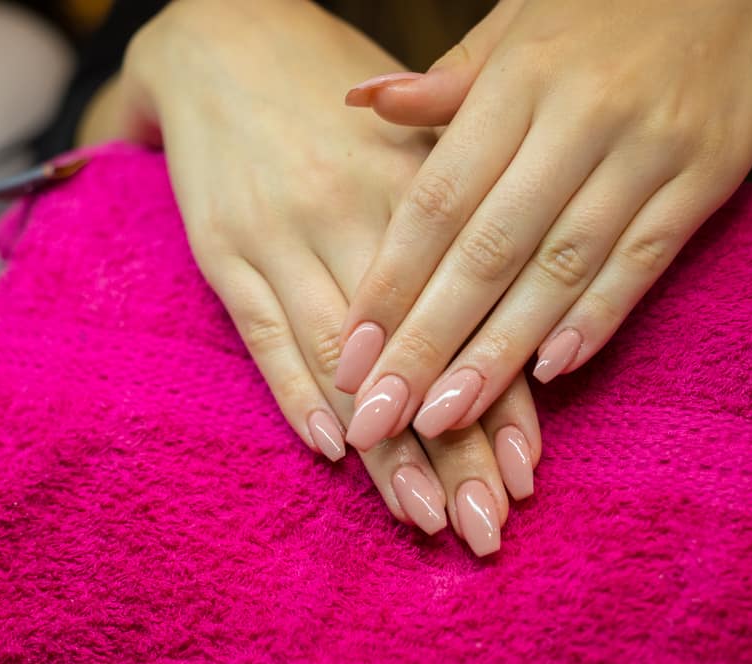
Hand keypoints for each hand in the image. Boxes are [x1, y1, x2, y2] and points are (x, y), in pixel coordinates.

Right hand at [115, 0, 542, 554]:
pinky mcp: (225, 248)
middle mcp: (356, 216)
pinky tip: (333, 450)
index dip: (500, 400)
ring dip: (384, 446)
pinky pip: (264, 332)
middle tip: (486, 527)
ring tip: (424, 516)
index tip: (526, 474)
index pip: (472, 317)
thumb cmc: (341, 102)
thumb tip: (522, 318)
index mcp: (422, 189)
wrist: (225, 39)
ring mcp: (285, 234)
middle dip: (453, 450)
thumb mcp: (416, 139)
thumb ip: (468, 221)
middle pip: (414, 353)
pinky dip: (296, 393)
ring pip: (344, 358)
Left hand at [336, 0, 751, 447]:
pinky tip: (550, 374)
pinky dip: (595, 320)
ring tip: (446, 418)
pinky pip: (642, 262)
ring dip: (500, 352)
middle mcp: (578, 120)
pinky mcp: (706, 179)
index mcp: (519, 81)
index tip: (350, 353)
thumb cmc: (612, 2)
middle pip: (488, 251)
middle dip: (428, 343)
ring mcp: (648, 152)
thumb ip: (448, 80)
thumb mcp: (521, 21)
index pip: (437, 200)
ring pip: (560, 270)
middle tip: (381, 415)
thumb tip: (363, 103)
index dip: (391, 283)